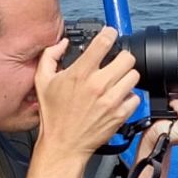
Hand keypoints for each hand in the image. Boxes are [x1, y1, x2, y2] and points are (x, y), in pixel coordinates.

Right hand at [35, 27, 140, 158]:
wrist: (63, 145)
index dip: (110, 33)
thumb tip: (62, 43)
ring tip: (116, 82)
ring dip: (126, 76)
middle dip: (121, 58)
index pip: (104, 42)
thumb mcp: (42, 81)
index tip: (110, 33)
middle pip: (127, 58)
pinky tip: (117, 98)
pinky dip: (129, 96)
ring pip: (134, 76)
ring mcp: (111, 100)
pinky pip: (135, 96)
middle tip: (115, 63)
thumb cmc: (53, 115)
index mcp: (80, 73)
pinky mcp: (120, 114)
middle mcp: (98, 85)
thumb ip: (49, 56)